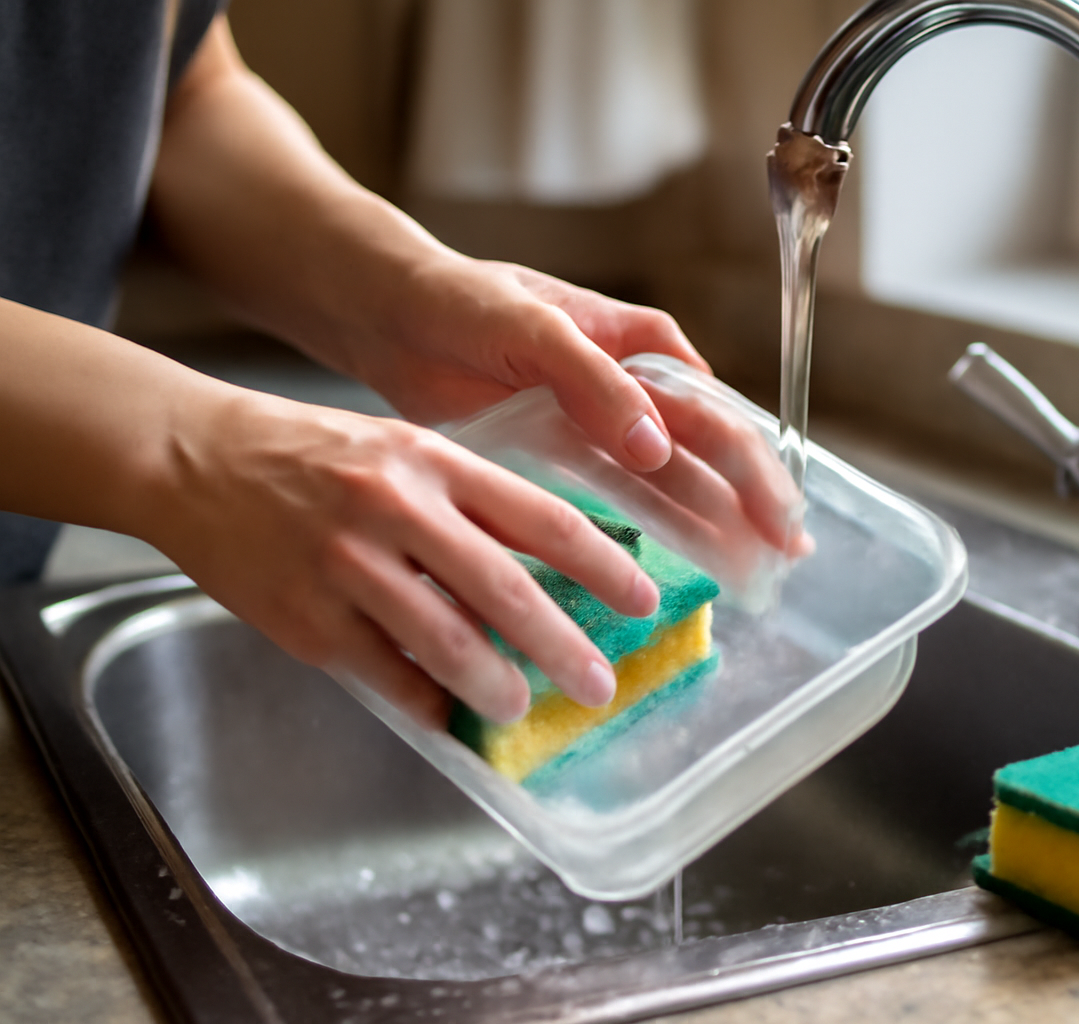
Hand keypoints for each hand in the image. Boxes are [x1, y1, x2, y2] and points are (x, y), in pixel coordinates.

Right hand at [141, 387, 661, 728]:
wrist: (197, 457)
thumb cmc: (314, 456)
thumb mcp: (404, 451)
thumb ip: (470, 505)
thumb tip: (546, 573)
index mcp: (434, 462)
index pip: (542, 517)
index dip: (603, 565)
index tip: (642, 599)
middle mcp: (397, 509)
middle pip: (506, 590)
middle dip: (565, 646)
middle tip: (599, 683)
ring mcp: (348, 566)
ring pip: (445, 642)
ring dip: (496, 686)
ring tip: (522, 706)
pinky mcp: (306, 617)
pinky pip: (382, 674)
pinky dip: (422, 701)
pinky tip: (446, 716)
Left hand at [361, 255, 809, 557]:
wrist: (391, 314)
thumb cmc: (465, 300)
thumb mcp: (534, 329)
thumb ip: (596, 384)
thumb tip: (658, 447)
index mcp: (647, 346)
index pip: (718, 415)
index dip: (756, 472)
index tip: (781, 523)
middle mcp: (639, 388)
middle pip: (712, 456)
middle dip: (752, 508)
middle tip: (784, 563)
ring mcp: (606, 428)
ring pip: (678, 484)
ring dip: (717, 527)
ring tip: (755, 577)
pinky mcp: (569, 458)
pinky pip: (626, 500)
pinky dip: (662, 530)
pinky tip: (690, 564)